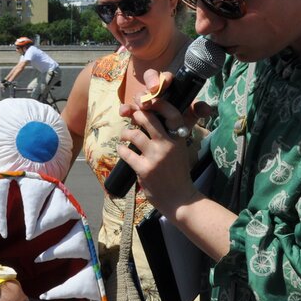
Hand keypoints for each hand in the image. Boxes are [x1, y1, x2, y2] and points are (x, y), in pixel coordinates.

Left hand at [116, 68, 208, 214]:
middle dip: (136, 114)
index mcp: (179, 138)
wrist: (180, 199)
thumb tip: (150, 119)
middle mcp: (168, 144)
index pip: (172, 113)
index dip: (159, 104)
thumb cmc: (178, 174)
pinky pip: (126, 153)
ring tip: (125, 135)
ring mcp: (156, 157)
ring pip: (134, 134)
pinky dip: (121, 149)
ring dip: (126, 132)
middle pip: (148, 118)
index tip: (148, 101)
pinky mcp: (144, 169)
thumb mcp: (180, 151)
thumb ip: (169, 136)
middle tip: (131, 116)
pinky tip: (121, 148)